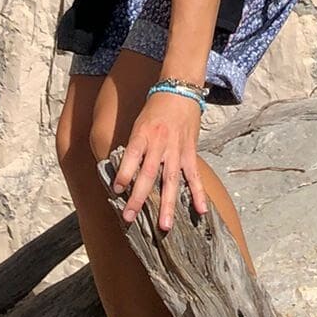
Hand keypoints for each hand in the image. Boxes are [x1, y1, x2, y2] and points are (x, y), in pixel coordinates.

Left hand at [110, 91, 206, 232]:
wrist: (180, 90)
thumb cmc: (155, 110)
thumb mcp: (138, 124)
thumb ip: (134, 149)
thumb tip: (124, 177)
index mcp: (143, 134)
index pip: (131, 156)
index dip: (124, 173)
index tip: (116, 190)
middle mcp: (160, 143)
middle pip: (148, 174)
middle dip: (139, 197)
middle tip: (130, 218)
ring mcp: (177, 149)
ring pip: (171, 180)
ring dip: (167, 204)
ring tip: (165, 226)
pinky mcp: (190, 152)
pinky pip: (194, 176)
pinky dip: (198, 193)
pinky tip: (200, 211)